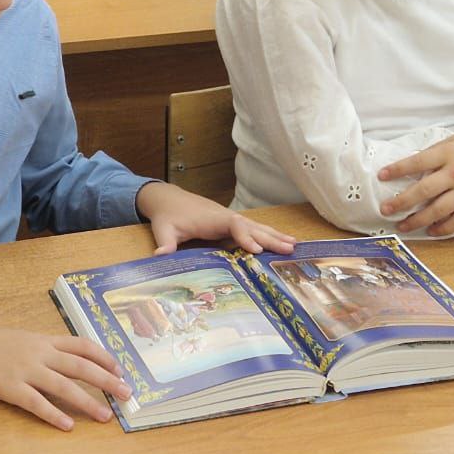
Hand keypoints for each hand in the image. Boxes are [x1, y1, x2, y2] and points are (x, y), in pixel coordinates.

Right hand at [0, 323, 130, 430]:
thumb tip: (74, 359)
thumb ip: (48, 348)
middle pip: (81, 367)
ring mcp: (26, 370)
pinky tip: (68, 426)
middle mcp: (40, 353)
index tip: (120, 369)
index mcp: (45, 339)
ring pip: (64, 386)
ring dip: (88, 402)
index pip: (82, 345)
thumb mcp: (26, 338)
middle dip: (107, 380)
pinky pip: (37, 404)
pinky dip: (54, 415)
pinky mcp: (11, 389)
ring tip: (105, 415)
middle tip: (126, 393)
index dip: (104, 357)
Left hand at [135, 181, 295, 254]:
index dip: (245, 236)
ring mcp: (229, 218)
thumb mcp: (163, 229)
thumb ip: (164, 242)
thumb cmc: (166, 215)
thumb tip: (160, 255)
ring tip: (294, 246)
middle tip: (290, 250)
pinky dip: (268, 234)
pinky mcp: (230, 223)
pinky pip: (252, 228)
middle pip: (251, 225)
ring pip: (256, 226)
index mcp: (211, 218)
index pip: (233, 224)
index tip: (256, 251)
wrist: (167, 198)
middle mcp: (224, 216)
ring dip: (274, 235)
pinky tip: (281, 241)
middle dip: (270, 238)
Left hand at [377, 129, 453, 236]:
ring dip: (417, 220)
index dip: (397, 170)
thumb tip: (416, 163)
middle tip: (385, 209)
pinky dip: (443, 228)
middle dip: (400, 202)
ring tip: (402, 226)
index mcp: (447, 154)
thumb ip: (437, 152)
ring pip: (437, 211)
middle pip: (422, 192)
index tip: (381, 176)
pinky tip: (431, 231)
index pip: (416, 162)